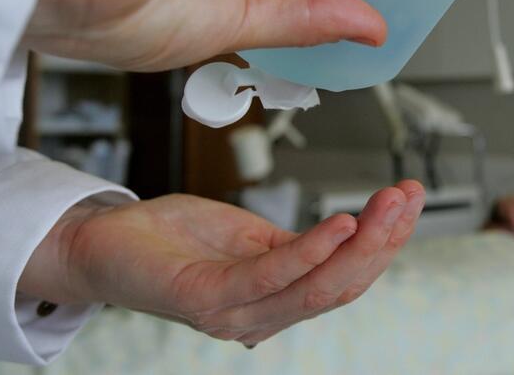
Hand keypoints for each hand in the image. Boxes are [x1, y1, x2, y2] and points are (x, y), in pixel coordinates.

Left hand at [20, 181, 424, 346]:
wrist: (104, 244)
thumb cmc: (174, 241)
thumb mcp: (249, 239)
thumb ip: (293, 247)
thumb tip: (345, 234)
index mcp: (276, 299)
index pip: (346, 281)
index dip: (385, 244)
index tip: (409, 200)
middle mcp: (261, 316)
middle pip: (341, 288)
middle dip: (384, 242)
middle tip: (409, 197)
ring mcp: (235, 313)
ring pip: (316, 288)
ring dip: (361, 244)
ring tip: (388, 204)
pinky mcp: (206, 298)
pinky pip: (271, 277)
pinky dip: (311, 251)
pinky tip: (339, 223)